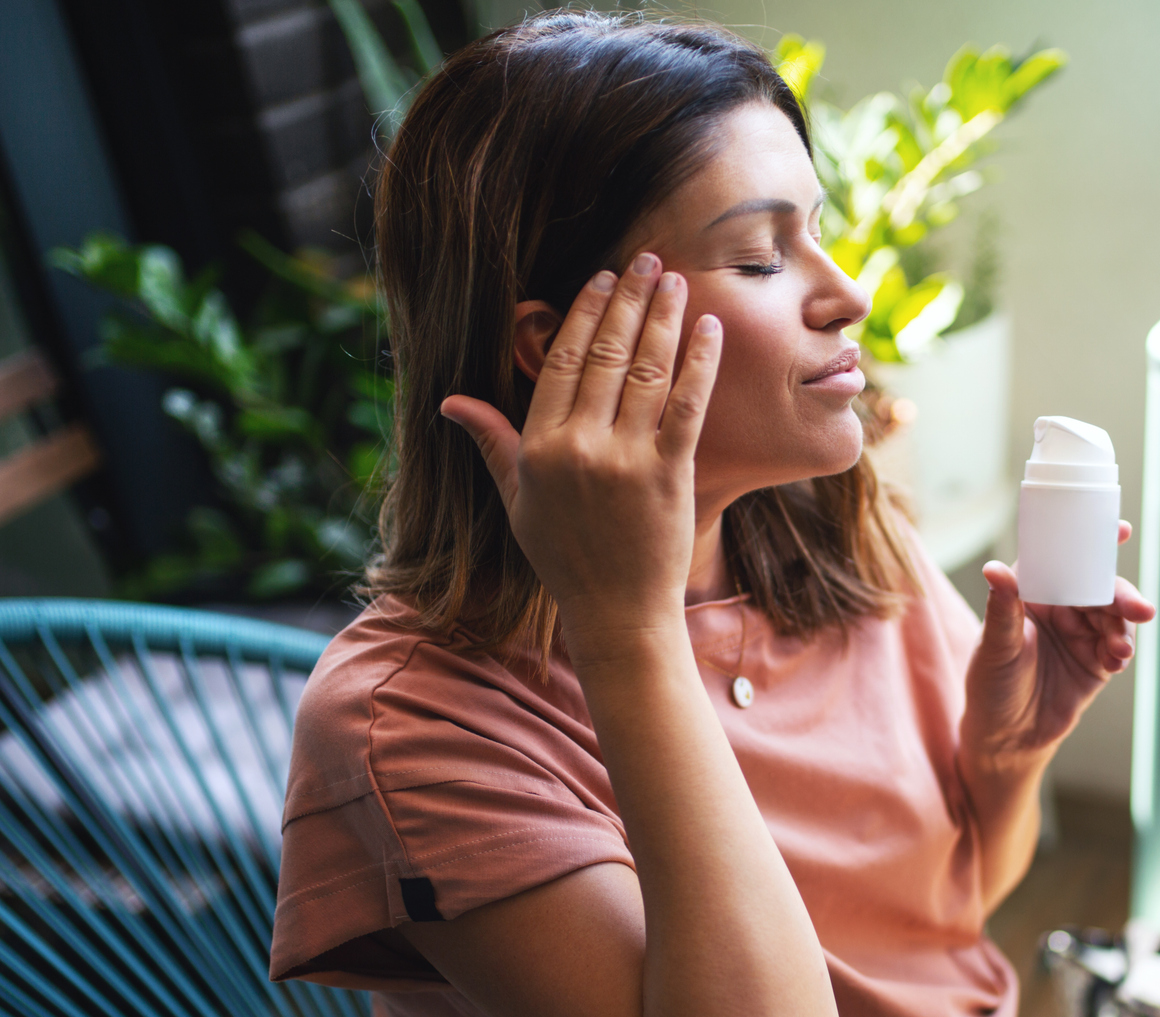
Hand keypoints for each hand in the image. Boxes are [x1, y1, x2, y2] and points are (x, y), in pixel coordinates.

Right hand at [438, 254, 721, 654]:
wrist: (618, 612)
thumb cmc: (565, 557)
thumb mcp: (517, 500)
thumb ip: (492, 443)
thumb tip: (449, 402)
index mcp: (539, 448)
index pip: (560, 361)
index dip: (583, 313)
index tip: (602, 280)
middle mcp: (580, 448)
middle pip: (604, 355)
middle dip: (627, 301)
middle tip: (646, 260)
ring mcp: (627, 460)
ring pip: (645, 371)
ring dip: (662, 319)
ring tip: (674, 281)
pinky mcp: (670, 475)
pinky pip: (688, 405)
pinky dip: (701, 362)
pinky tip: (710, 328)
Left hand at [961, 523, 1156, 769]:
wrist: (1009, 739)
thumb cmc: (991, 687)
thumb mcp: (995, 647)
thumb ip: (1002, 609)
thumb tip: (994, 569)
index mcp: (1031, 592)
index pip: (1062, 559)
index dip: (1090, 543)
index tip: (1121, 530)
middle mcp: (1059, 608)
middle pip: (1098, 588)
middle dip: (1122, 596)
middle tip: (1140, 608)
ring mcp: (1080, 634)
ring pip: (1114, 617)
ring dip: (1124, 628)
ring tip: (1120, 649)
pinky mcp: (1096, 662)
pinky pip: (1117, 647)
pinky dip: (1121, 651)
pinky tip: (1117, 660)